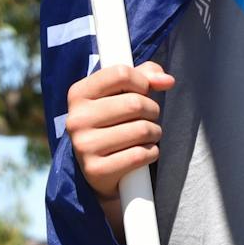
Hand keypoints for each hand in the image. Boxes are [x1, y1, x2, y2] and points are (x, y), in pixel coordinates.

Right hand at [63, 61, 175, 236]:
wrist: (100, 167)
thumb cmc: (115, 119)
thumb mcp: (123, 91)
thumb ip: (146, 75)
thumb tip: (167, 80)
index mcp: (78, 93)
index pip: (121, 74)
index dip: (142, 81)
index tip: (144, 91)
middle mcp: (76, 119)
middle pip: (135, 103)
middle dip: (152, 110)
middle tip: (148, 117)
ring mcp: (83, 146)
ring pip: (141, 130)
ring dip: (154, 132)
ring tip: (147, 135)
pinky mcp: (95, 170)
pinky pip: (140, 155)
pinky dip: (151, 153)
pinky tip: (143, 153)